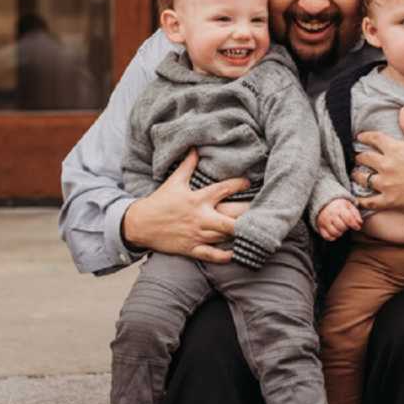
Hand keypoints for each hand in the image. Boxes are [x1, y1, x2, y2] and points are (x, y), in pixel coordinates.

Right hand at [122, 149, 249, 262]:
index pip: (223, 189)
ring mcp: (196, 235)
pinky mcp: (191, 248)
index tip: (249, 182)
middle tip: (264, 212)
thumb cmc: (160, 201)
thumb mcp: (175, 181)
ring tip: (256, 232)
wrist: (140, 224)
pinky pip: (210, 255)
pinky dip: (223, 256)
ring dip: (239, 235)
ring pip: (223, 237)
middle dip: (247, 217)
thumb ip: (188, 164)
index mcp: (198, 199)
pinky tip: (236, 254)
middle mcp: (200, 218)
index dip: (239, 184)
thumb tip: (194, 147)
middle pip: (230, 219)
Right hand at [316, 198, 361, 240]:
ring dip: (340, 233)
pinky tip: (335, 232)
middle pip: (341, 227)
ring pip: (334, 233)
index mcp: (339, 208)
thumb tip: (359, 223)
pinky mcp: (320, 227)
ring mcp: (324, 221)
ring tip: (341, 228)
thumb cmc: (339, 206)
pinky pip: (327, 237)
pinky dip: (332, 237)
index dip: (354, 225)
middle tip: (346, 225)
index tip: (357, 227)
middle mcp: (330, 215)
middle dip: (346, 228)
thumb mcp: (349, 206)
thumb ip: (355, 214)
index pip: (348, 218)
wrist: (325, 204)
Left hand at [352, 107, 403, 213]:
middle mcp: (387, 165)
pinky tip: (358, 199)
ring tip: (356, 174)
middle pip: (364, 158)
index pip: (373, 138)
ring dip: (357, 175)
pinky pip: (369, 201)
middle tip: (358, 157)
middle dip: (360, 156)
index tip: (360, 137)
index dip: (364, 137)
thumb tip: (402, 110)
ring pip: (363, 178)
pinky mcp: (390, 201)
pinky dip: (361, 200)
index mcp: (395, 149)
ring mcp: (387, 184)